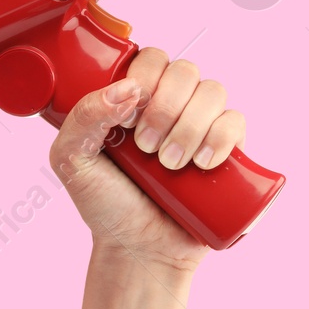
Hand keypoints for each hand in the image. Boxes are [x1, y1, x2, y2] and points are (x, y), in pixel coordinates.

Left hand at [48, 49, 245, 279]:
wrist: (139, 250)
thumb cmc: (105, 204)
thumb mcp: (72, 160)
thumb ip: (83, 117)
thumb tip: (127, 89)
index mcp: (137, 96)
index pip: (152, 58)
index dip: (144, 80)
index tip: (127, 120)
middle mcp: (173, 103)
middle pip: (185, 70)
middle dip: (166, 108)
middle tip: (146, 148)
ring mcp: (202, 123)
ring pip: (213, 91)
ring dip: (190, 126)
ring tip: (171, 165)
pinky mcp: (227, 147)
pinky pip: (236, 121)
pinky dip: (220, 138)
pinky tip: (201, 164)